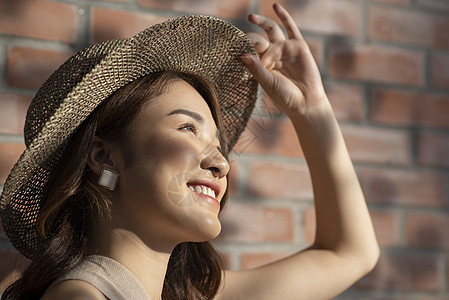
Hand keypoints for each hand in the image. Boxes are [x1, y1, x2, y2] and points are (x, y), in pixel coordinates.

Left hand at [242, 3, 327, 117]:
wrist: (305, 102)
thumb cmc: (284, 96)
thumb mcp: (267, 82)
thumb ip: (256, 69)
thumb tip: (243, 55)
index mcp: (261, 64)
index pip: (250, 51)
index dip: (244, 49)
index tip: (236, 51)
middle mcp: (272, 55)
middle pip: (259, 39)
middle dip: (252, 39)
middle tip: (245, 39)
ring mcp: (285, 49)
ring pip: (271, 30)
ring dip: (261, 22)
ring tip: (251, 17)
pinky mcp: (298, 45)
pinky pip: (290, 27)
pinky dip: (283, 16)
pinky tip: (275, 6)